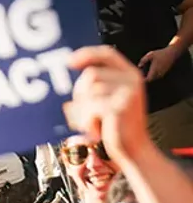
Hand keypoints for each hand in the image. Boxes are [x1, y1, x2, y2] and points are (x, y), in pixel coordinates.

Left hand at [63, 46, 150, 164]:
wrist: (133, 149)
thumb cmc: (116, 125)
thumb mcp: (109, 98)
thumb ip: (97, 83)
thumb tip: (68, 70)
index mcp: (130, 74)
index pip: (108, 53)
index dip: (87, 54)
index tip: (69, 60)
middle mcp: (132, 79)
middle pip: (90, 75)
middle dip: (80, 94)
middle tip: (87, 113)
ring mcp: (128, 92)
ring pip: (88, 92)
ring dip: (83, 111)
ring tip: (95, 122)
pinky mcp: (121, 107)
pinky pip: (90, 108)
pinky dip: (87, 122)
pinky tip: (97, 130)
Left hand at [138, 43, 181, 81]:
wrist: (172, 53)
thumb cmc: (160, 53)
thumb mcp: (150, 55)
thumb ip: (143, 60)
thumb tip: (139, 66)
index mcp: (155, 69)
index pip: (149, 79)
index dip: (144, 79)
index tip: (140, 77)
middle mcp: (159, 72)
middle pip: (152, 79)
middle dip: (147, 78)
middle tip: (143, 74)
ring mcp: (163, 72)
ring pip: (156, 78)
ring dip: (152, 77)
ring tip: (148, 72)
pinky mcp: (166, 71)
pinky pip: (159, 75)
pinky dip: (155, 75)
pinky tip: (153, 70)